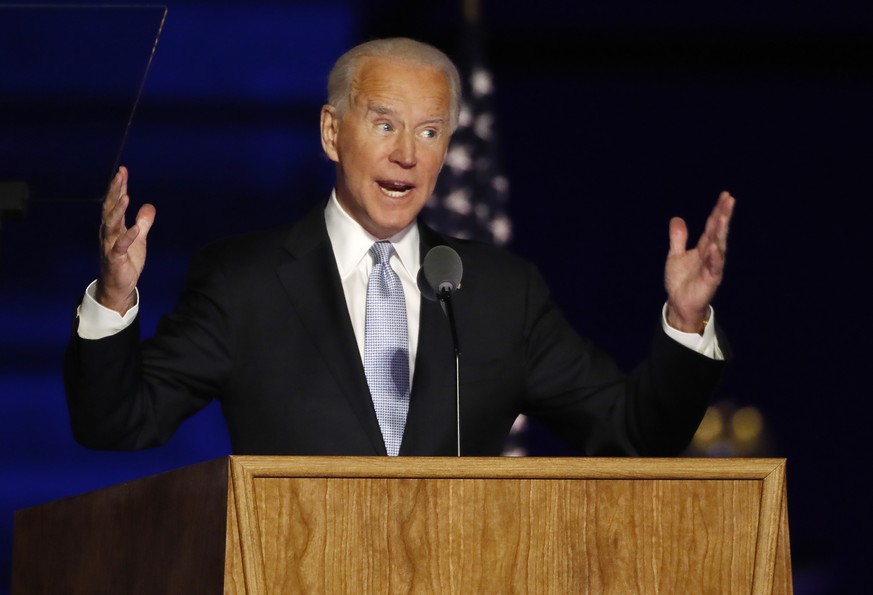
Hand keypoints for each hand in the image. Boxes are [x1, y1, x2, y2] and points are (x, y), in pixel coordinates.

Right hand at [95, 166, 155, 314]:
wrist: (118, 286)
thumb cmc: (126, 262)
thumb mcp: (139, 239)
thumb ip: (143, 222)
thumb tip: (148, 206)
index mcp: (114, 227)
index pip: (115, 203)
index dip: (119, 187)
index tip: (123, 171)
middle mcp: (109, 233)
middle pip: (110, 208)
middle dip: (115, 191)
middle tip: (119, 175)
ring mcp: (111, 245)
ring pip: (111, 224)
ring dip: (118, 210)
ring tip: (125, 196)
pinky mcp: (115, 258)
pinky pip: (120, 246)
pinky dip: (128, 236)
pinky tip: (135, 228)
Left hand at [664, 191, 734, 332]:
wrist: (679, 303)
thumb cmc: (681, 281)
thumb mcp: (675, 256)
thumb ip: (678, 238)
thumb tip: (676, 218)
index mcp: (703, 247)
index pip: (712, 225)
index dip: (718, 211)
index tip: (725, 195)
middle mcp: (711, 254)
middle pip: (718, 232)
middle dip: (723, 216)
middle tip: (729, 200)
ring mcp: (712, 266)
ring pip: (719, 246)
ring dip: (721, 232)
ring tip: (723, 217)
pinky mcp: (710, 280)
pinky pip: (714, 267)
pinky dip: (714, 257)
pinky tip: (714, 247)